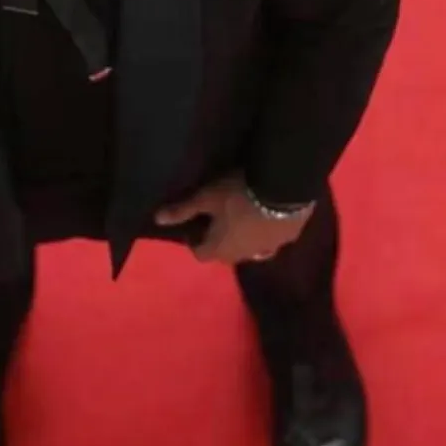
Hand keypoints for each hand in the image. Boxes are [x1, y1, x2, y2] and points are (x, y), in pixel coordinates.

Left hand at [155, 175, 313, 265]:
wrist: (284, 188)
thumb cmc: (237, 194)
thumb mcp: (206, 197)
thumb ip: (183, 209)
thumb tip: (156, 220)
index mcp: (221, 249)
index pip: (200, 254)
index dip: (194, 242)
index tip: (193, 227)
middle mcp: (243, 256)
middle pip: (225, 255)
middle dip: (218, 242)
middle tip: (216, 221)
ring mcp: (269, 249)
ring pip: (251, 250)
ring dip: (243, 239)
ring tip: (242, 220)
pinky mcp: (288, 239)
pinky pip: (272, 241)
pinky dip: (265, 233)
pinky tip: (267, 217)